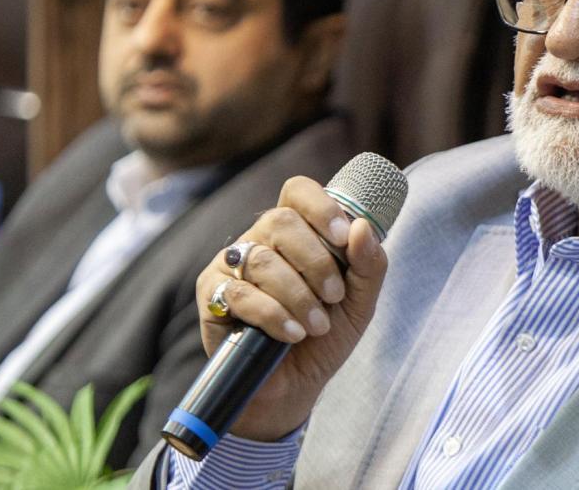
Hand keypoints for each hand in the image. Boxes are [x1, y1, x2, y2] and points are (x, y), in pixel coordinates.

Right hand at [195, 175, 387, 441]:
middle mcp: (261, 239)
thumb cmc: (326, 336)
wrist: (295, 387)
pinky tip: (291, 334)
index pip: (298, 191)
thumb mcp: (359, 302)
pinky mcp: (211, 295)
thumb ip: (368, 265)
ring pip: (262, 259)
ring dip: (298, 295)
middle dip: (315, 260)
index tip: (344, 236)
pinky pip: (239, 293)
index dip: (321, 207)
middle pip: (281, 221)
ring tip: (317, 325)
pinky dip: (273, 315)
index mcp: (297, 231)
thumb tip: (363, 227)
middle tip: (335, 295)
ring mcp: (232, 264)